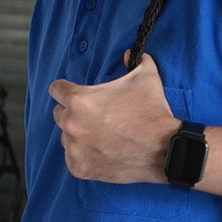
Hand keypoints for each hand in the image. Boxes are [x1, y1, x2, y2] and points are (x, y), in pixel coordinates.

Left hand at [49, 52, 178, 183]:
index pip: (56, 89)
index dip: (65, 89)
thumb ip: (135, 59)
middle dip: (73, 113)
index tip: (72, 94)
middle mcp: (71, 124)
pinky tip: (101, 151)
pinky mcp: (79, 168)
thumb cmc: (152, 113)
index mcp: (79, 100)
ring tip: (101, 136)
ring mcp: (74, 148)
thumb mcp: (146, 76)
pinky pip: (72, 158)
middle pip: (59, 114)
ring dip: (78, 135)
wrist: (165, 150)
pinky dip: (83, 156)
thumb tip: (129, 53)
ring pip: (65, 137)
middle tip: (94, 117)